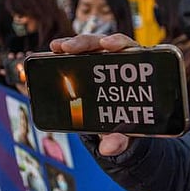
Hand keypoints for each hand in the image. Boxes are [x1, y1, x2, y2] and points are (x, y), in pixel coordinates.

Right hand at [50, 34, 137, 155]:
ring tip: (57, 48)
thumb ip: (121, 138)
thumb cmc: (132, 119)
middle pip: (104, 44)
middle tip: (70, 48)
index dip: (119, 43)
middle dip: (86, 42)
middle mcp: (120, 60)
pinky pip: (78, 57)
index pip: (130, 49)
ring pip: (89, 47)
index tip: (107, 44)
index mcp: (137, 69)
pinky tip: (52, 54)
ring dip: (72, 45)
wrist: (124, 123)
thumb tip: (109, 147)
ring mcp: (104, 62)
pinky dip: (65, 54)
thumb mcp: (128, 129)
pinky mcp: (90, 66)